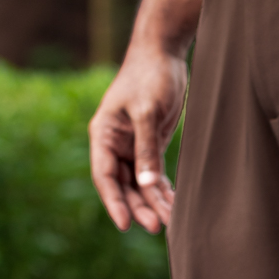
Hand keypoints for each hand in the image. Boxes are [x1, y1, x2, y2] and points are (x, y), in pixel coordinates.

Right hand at [89, 45, 187, 233]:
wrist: (163, 52)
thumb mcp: (147, 112)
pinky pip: (154, 176)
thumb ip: (147, 149)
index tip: (125, 224)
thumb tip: (147, 186)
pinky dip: (163, 191)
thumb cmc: (150, 75)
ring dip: (154, 203)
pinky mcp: (150, 146)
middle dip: (139, 207)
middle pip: (123, 185)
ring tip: (172, 222)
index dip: (114, 202)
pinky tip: (175, 206)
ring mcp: (132, 147)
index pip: (104, 176)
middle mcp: (114, 144)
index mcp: (103, 134)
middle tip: (157, 227)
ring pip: (141, 184)